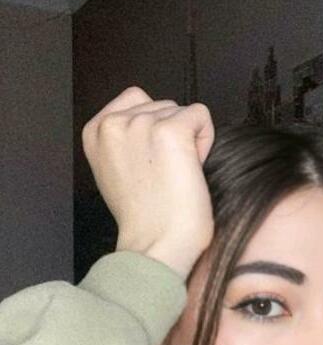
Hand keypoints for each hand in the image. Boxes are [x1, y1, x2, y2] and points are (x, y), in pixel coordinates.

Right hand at [82, 86, 214, 279]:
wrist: (156, 245)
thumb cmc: (144, 218)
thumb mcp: (114, 170)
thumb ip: (124, 141)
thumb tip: (149, 126)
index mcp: (95, 131)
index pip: (135, 100)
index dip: (153, 129)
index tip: (150, 163)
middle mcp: (113, 122)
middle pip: (162, 105)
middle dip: (172, 135)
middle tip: (165, 175)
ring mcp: (141, 123)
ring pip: (183, 111)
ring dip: (189, 140)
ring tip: (176, 175)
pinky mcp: (171, 130)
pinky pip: (201, 116)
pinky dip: (205, 140)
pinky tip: (192, 169)